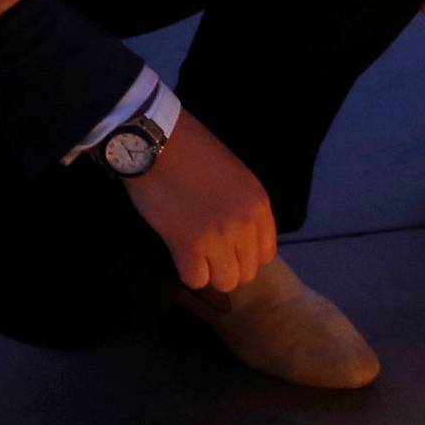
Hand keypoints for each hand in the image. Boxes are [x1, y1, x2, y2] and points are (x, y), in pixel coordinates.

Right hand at [122, 109, 276, 292]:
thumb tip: (240, 240)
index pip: (266, 254)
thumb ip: (244, 208)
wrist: (158, 142)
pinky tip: (179, 254)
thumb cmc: (193, 151)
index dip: (245, 255)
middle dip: (228, 266)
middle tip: (208, 253)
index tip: (228, 248)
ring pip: (225, 282)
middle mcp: (244, 224)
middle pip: (247, 272)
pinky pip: (196, 280)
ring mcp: (218, 236)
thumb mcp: (236, 176)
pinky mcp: (188, 245)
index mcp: (259, 204)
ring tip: (195, 256)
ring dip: (210, 273)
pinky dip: (188, 272)